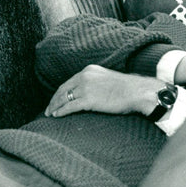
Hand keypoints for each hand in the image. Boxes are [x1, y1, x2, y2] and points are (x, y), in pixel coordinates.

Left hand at [46, 65, 163, 118]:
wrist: (137, 92)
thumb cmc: (127, 89)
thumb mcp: (108, 80)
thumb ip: (96, 84)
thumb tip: (91, 94)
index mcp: (89, 71)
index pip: (69, 82)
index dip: (60, 92)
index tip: (55, 99)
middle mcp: (85, 76)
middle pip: (63, 89)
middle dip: (54, 100)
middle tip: (48, 109)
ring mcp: (86, 87)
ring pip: (64, 98)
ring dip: (55, 107)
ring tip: (50, 114)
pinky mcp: (88, 99)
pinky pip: (69, 106)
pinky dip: (61, 111)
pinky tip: (57, 116)